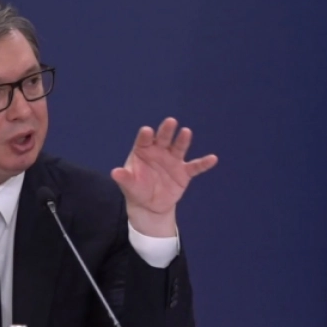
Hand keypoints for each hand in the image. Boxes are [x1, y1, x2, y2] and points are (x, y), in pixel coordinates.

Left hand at [110, 118, 217, 236]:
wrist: (149, 204)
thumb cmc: (136, 188)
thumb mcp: (128, 185)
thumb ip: (124, 178)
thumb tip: (114, 173)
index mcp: (143, 150)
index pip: (144, 140)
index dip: (146, 136)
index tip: (147, 131)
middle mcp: (159, 151)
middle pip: (163, 139)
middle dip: (166, 131)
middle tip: (170, 122)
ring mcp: (173, 160)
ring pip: (179, 148)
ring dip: (183, 140)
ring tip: (186, 132)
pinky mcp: (184, 172)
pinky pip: (195, 167)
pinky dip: (204, 163)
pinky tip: (212, 159)